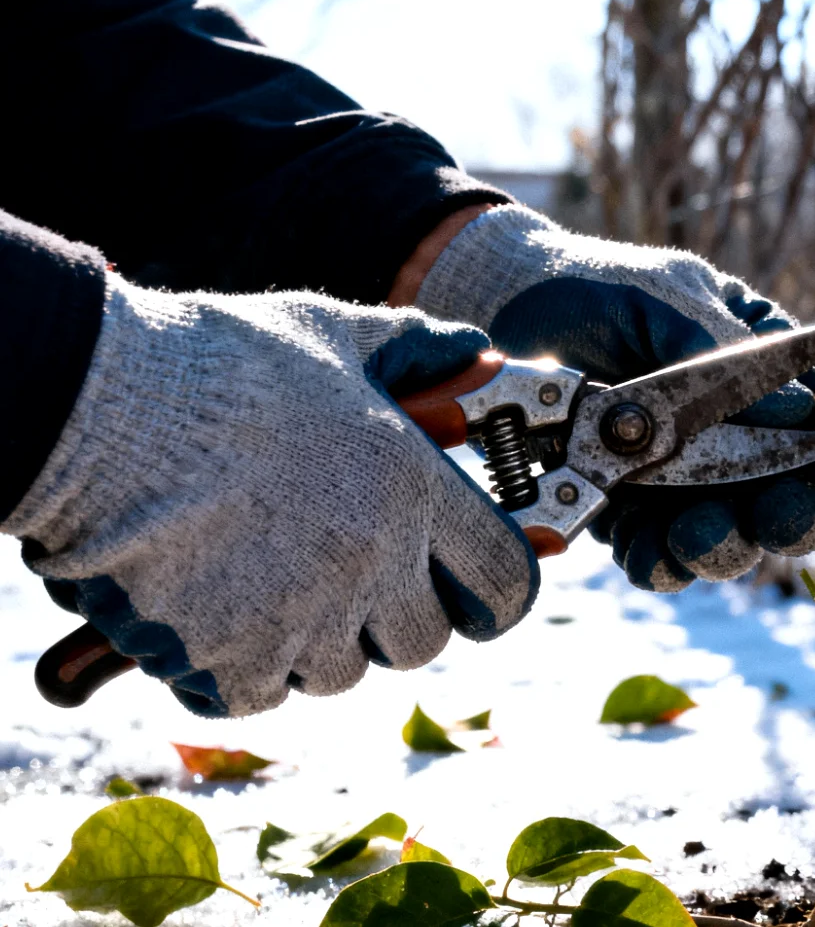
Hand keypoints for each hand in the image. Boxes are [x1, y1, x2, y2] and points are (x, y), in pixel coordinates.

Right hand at [5, 278, 537, 716]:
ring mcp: (301, 619)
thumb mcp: (332, 334)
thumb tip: (473, 351)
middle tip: (345, 578)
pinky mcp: (227, 659)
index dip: (493, 592)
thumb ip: (415, 350)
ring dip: (311, 641)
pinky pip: (256, 694)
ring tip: (263, 577)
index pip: (505, 583)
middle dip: (392, 619)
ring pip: (338, 672)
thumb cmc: (215, 364)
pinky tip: (208, 608)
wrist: (93, 406)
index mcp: (414, 491)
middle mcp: (372, 564)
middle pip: (420, 642)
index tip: (471, 591)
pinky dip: (235, 667)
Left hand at [408, 204, 814, 590]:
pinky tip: (647, 550)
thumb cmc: (597, 288)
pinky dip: (658, 563)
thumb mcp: (667, 300)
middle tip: (774, 520)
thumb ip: (723, 354)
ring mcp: (684, 482)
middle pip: (789, 499)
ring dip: (721, 547)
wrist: (501, 309)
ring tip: (694, 535)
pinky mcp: (629, 515)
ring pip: (728, 540)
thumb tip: (800, 411)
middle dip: (788, 519)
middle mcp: (737, 437)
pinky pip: (657, 558)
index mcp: (769, 373)